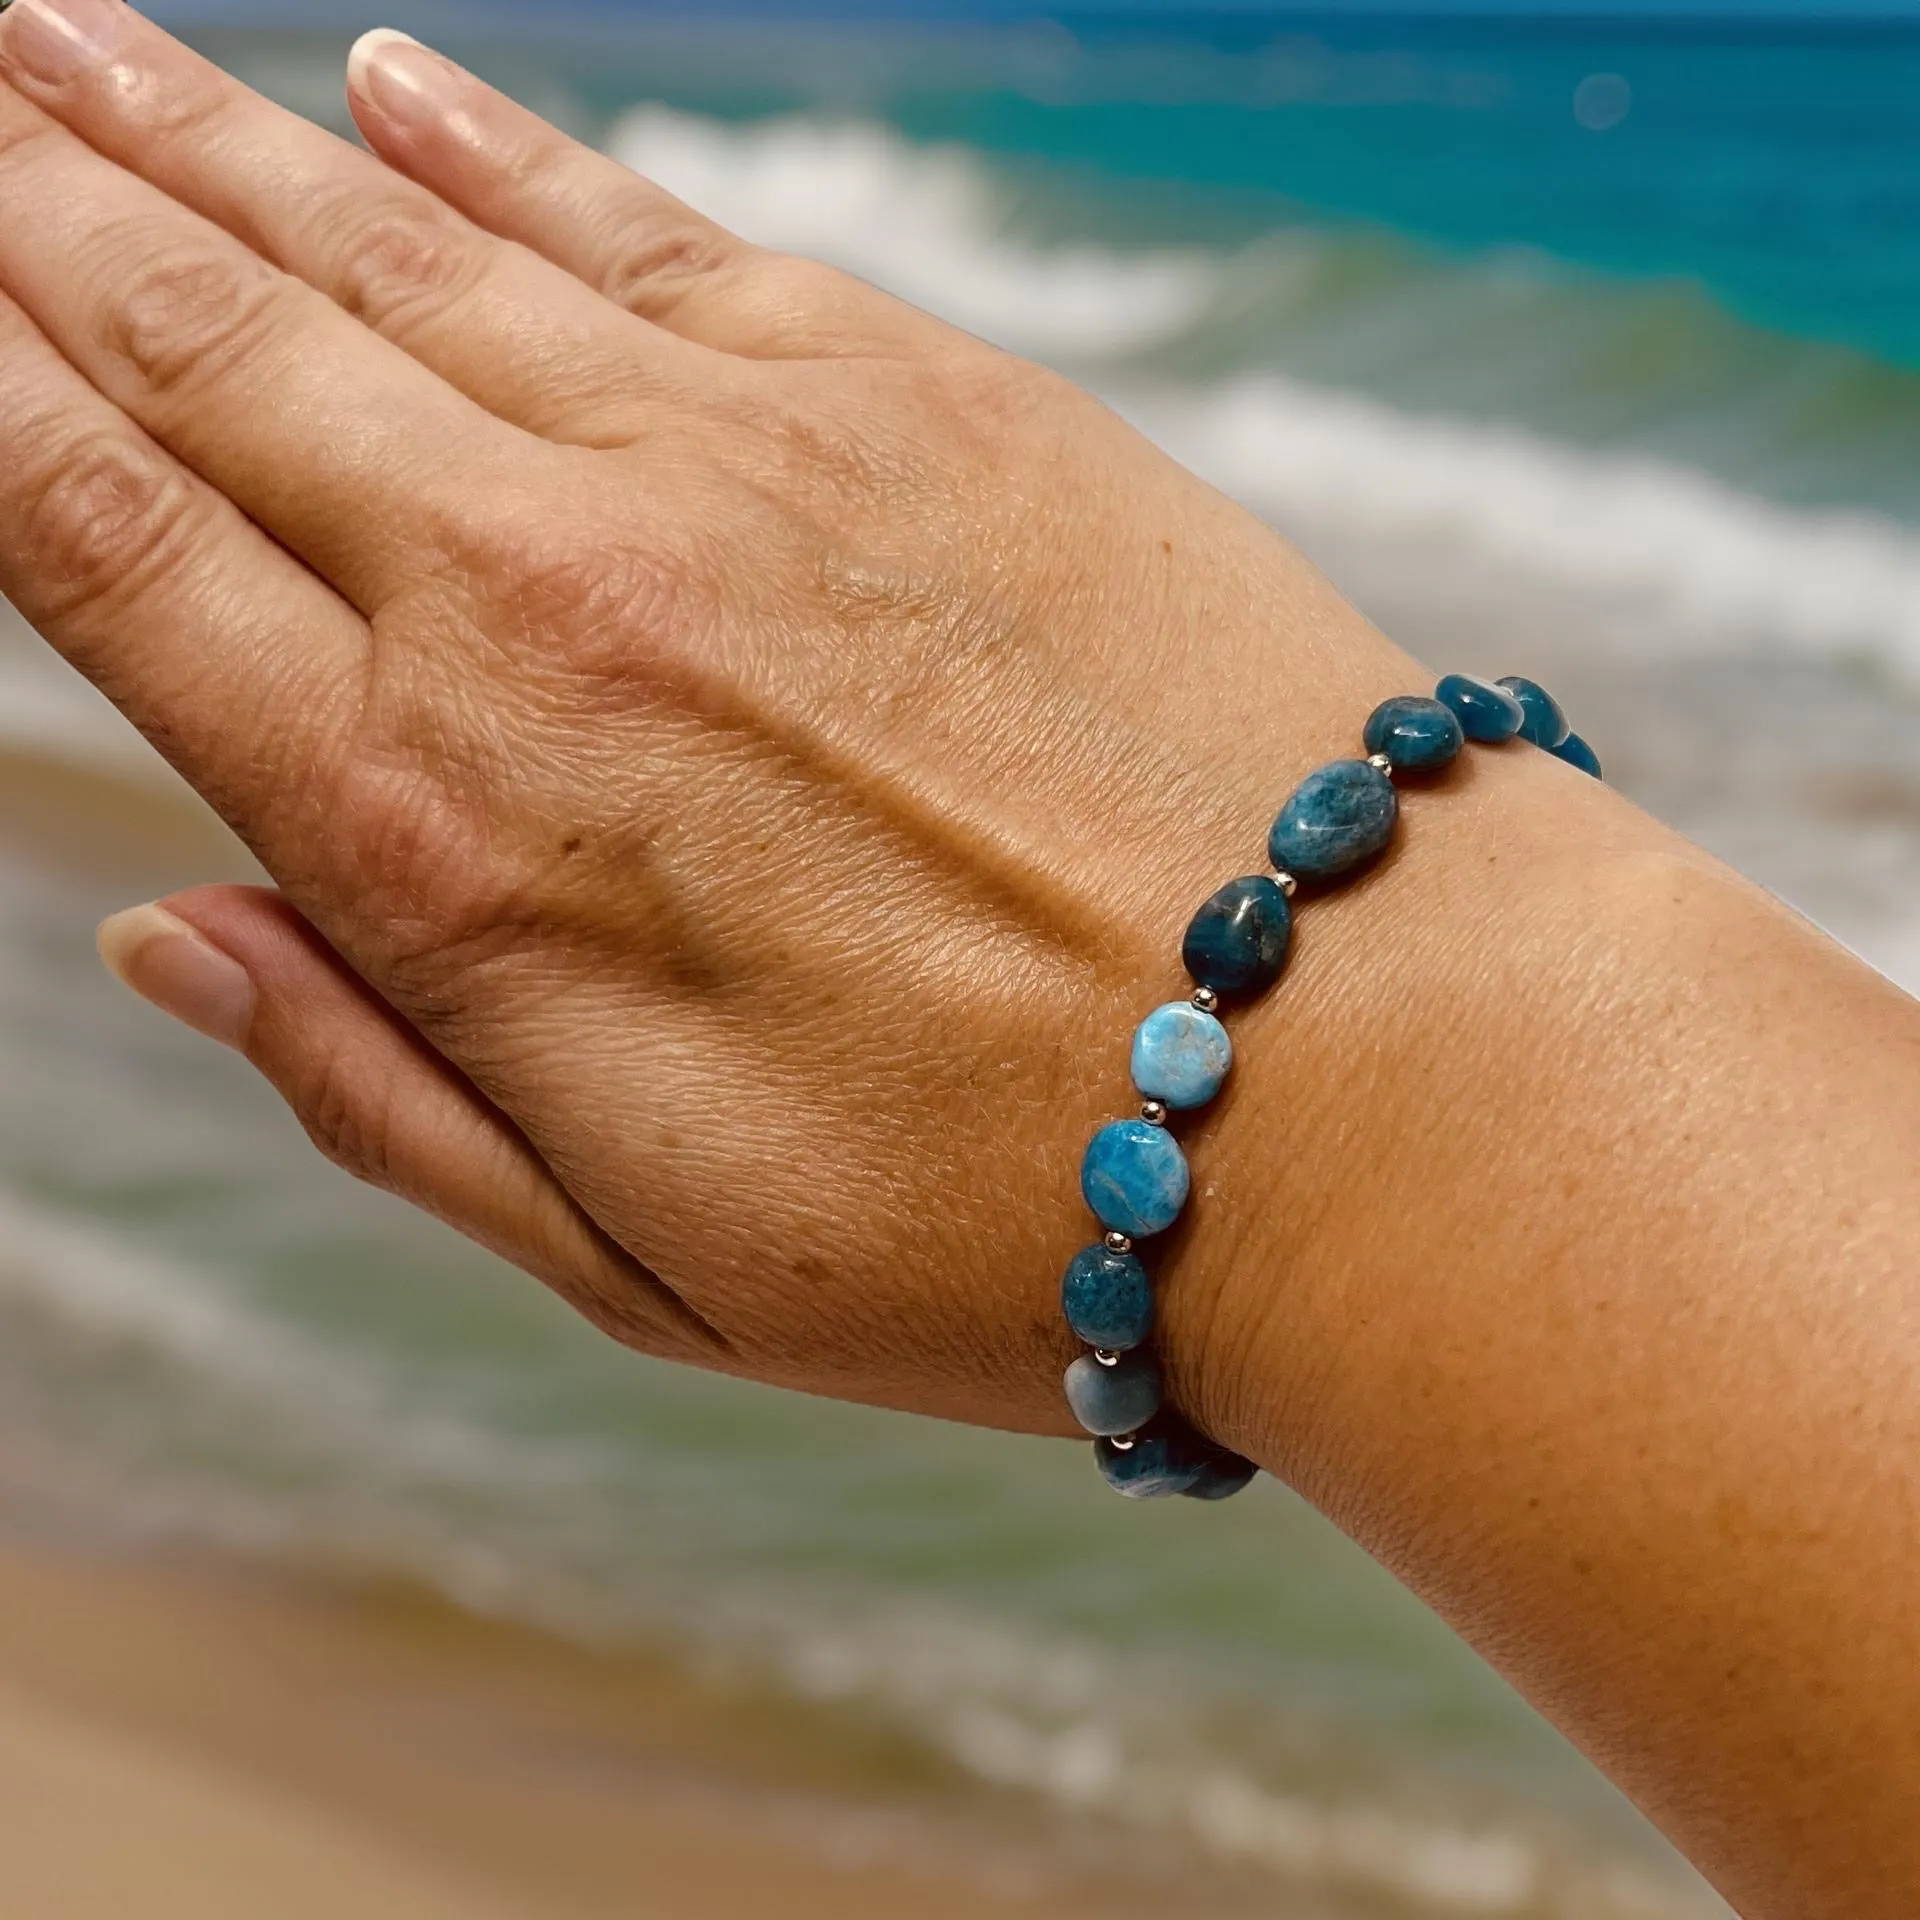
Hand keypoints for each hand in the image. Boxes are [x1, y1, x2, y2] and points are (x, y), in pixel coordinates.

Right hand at [0, 2, 1438, 1441]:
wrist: (1358, 1079)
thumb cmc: (1000, 1214)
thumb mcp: (641, 1258)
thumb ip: (381, 1090)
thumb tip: (176, 938)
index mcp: (438, 839)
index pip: (102, 544)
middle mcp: (542, 604)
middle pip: (208, 348)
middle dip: (39, 212)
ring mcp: (734, 468)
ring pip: (390, 251)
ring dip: (200, 137)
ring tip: (56, 47)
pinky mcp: (917, 394)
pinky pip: (638, 228)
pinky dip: (490, 147)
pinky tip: (382, 87)